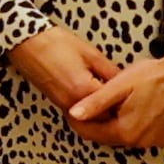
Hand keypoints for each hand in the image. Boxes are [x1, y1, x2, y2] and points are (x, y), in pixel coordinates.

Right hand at [7, 24, 126, 114]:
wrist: (28, 43)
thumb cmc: (55, 44)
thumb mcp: (91, 54)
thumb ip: (111, 72)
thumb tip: (126, 83)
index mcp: (84, 90)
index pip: (113, 108)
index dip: (127, 105)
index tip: (136, 100)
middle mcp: (73, 103)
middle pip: (102, 120)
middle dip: (116, 113)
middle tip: (129, 104)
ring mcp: (64, 105)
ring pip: (91, 120)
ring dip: (103, 115)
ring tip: (114, 103)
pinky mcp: (58, 102)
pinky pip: (80, 115)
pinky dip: (90, 112)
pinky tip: (97, 101)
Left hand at [66, 46, 163, 151]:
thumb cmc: (155, 75)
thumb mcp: (119, 85)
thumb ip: (95, 102)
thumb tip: (74, 114)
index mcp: (127, 131)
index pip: (92, 134)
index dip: (78, 123)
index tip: (71, 110)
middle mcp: (141, 142)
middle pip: (108, 137)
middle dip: (96, 123)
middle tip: (89, 105)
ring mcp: (156, 141)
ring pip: (125, 136)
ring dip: (114, 124)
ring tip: (111, 104)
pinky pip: (141, 135)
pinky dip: (132, 125)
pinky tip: (131, 108)